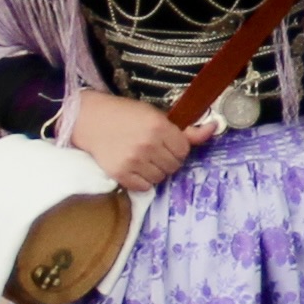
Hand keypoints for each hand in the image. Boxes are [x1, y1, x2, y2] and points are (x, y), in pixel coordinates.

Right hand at [64, 88, 197, 190]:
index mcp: (159, 126)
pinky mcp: (120, 173)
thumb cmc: (125, 116)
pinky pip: (144, 187)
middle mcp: (148, 144)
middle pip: (174, 165)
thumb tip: (214, 128)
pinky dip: (143, 181)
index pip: (184, 150)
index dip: (177, 148)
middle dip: (168, 160)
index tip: (168, 144)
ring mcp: (133, 160)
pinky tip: (135, 168)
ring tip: (144, 159)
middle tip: (155, 151)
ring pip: (160, 177)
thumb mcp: (156, 115)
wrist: (90, 120)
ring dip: (156, 171)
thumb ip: (185, 129)